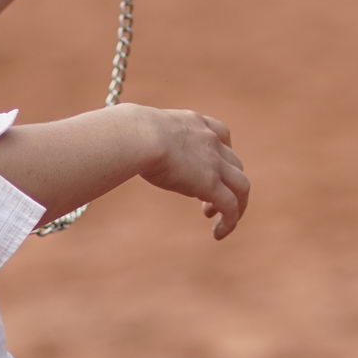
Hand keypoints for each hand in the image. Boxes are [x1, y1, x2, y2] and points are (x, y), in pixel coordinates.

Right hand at [127, 103, 249, 239]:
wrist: (140, 135)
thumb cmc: (129, 131)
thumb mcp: (141, 127)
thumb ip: (141, 135)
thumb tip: (115, 138)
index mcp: (194, 123)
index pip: (221, 134)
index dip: (221, 154)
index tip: (210, 169)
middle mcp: (210, 140)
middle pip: (235, 163)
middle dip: (227, 183)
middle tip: (207, 203)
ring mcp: (214, 162)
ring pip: (242, 186)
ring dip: (237, 205)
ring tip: (222, 222)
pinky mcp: (211, 184)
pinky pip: (231, 206)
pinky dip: (230, 221)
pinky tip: (219, 234)